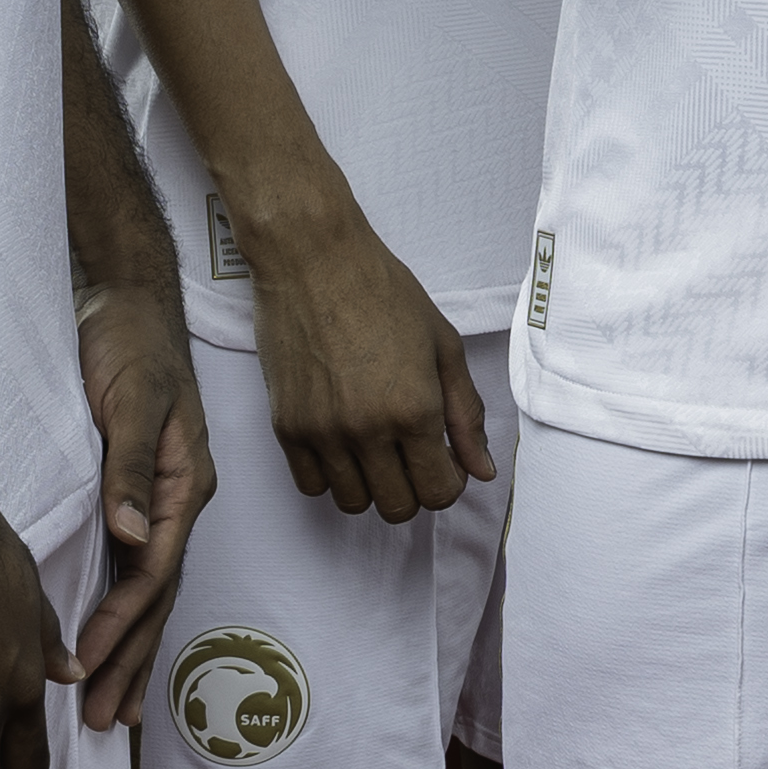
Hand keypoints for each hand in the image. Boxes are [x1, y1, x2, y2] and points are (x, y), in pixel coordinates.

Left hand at [74, 280, 210, 730]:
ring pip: (147, 592)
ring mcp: (160, 503)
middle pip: (158, 597)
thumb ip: (129, 468)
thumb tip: (130, 534)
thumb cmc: (131, 342)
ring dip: (130, 651)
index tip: (85, 666)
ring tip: (110, 709)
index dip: (122, 623)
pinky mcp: (136, 496)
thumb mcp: (132, 398)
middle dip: (132, 660)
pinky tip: (107, 644)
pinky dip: (121, 614)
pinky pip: (132, 569)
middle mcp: (179, 502)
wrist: (125, 299)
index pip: (155, 570)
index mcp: (186, 482)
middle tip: (105, 723)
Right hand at [245, 199, 494, 522]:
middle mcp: (368, 431)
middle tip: (414, 453)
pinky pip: (311, 486)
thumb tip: (482, 471)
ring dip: (373, 485)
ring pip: (354, 504)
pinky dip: (333, 476)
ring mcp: (322, 433)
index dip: (449, 483)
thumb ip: (466, 413)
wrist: (313, 260)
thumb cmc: (384, 292)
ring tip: (378, 446)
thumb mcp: (443, 345)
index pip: (439, 492)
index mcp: (415, 409)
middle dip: (415, 489)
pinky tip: (345, 444)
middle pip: (398, 508)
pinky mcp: (286, 428)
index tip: (445, 460)